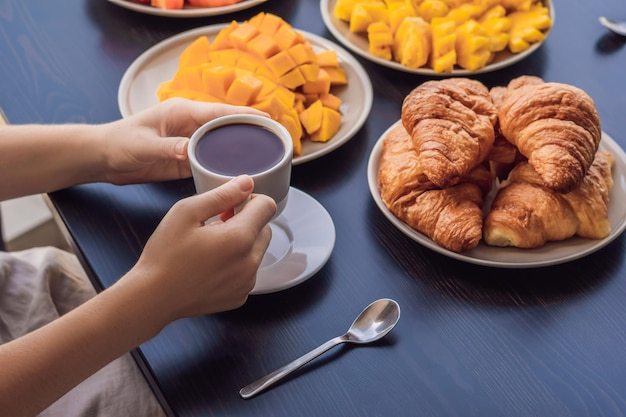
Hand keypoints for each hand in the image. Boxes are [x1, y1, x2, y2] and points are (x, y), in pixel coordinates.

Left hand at [101, 98, 268, 184]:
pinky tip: (239, 175)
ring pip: (222, 144)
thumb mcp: (142, 145)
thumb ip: (167, 148)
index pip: (219, 113)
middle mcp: (190, 125)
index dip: (244, 116)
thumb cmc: (119, 144)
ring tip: (266, 159)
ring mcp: (190, 142)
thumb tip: (190, 150)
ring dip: (241, 150)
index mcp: (182, 112)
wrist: (104, 158)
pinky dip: (225, 166)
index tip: (266, 120)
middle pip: (227, 127)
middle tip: (275, 141)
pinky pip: (211, 161)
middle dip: (250, 131)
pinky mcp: (187, 159)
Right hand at [127, 175, 275, 324]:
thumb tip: (246, 182)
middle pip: (264, 229)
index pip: (267, 206)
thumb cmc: (165, 255)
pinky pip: (248, 272)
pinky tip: (210, 266)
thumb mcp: (187, 212)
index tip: (229, 206)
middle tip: (215, 225)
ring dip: (241, 244)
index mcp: (240, 238)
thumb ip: (222, 194)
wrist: (152, 298)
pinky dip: (235, 266)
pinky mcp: (240, 296)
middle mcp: (250, 262)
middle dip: (246, 222)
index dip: (249, 200)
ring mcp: (246, 282)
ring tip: (210, 248)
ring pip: (256, 251)